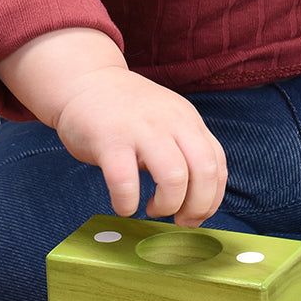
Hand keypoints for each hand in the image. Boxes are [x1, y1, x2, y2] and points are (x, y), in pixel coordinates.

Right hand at [0, 29, 227, 225]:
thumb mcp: (168, 122)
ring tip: (153, 209)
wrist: (84, 80)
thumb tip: (195, 203)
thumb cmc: (126, 113)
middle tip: (179, 220)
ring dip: (168, 205)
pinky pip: (125, 181)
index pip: (217, 164)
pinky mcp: (109, 140)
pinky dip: (127, 203)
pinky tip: (124, 205)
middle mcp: (171, 123)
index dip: (212, 199)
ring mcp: (141, 130)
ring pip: (174, 177)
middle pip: (204, 171)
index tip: (197, 216)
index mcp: (188, 121)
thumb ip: (185, 151)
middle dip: (197, 207)